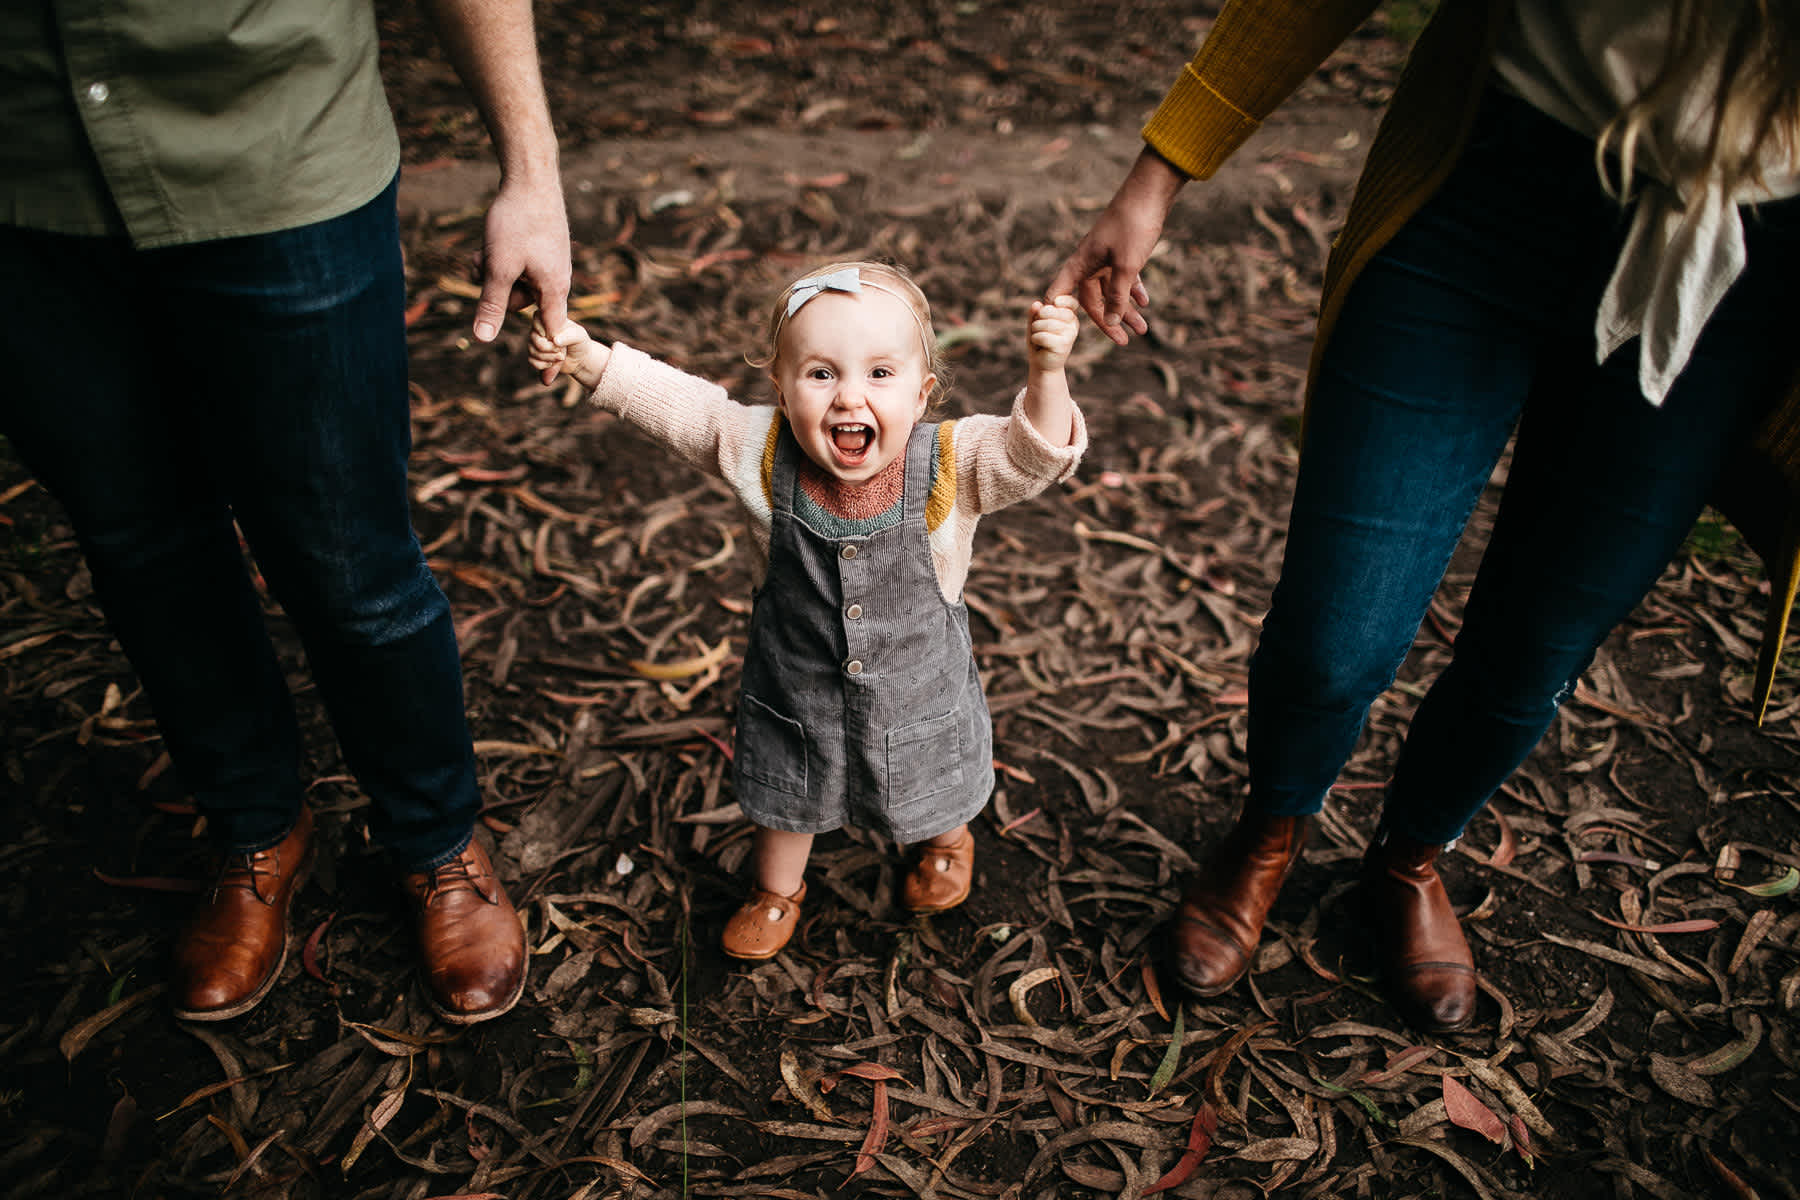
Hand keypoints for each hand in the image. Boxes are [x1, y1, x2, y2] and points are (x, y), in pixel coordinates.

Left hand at [474, 174, 571, 373]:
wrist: (531, 178)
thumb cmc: (518, 222)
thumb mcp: (499, 267)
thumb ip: (491, 304)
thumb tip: (483, 339)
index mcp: (553, 289)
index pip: (552, 333)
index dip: (546, 356)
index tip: (545, 381)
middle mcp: (556, 280)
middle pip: (521, 305)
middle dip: (498, 291)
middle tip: (485, 268)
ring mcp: (548, 264)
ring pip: (514, 283)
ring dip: (494, 272)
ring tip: (484, 252)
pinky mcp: (540, 251)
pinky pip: (516, 266)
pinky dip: (500, 259)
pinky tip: (490, 243)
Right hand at [528, 315, 608, 390]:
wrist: (580, 360)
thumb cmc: (580, 343)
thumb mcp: (580, 337)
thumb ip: (569, 336)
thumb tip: (555, 340)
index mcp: (549, 320)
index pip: (537, 317)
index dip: (542, 329)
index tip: (552, 337)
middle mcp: (539, 330)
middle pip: (533, 338)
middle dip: (547, 348)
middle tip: (560, 351)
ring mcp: (535, 343)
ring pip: (532, 350)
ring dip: (548, 358)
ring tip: (561, 357)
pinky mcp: (536, 356)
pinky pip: (531, 361)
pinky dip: (542, 365)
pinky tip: (552, 364)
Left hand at [1028, 295, 1080, 372]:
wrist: (1042, 365)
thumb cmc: (1039, 342)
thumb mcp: (1035, 323)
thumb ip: (1035, 313)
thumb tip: (1036, 304)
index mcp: (1069, 316)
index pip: (1070, 301)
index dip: (1062, 299)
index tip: (1055, 302)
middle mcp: (1072, 323)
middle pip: (1050, 310)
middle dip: (1037, 319)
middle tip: (1039, 329)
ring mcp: (1070, 334)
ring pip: (1045, 323)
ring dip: (1035, 331)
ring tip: (1039, 338)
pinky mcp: (1064, 344)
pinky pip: (1043, 335)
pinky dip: (1035, 339)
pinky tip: (1040, 345)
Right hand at [1046, 147, 1186, 345]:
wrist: (1149, 192)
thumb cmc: (1133, 226)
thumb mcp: (1126, 266)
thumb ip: (1117, 296)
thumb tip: (1110, 321)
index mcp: (1081, 264)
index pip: (1062, 296)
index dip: (1060, 315)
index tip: (1062, 335)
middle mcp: (1089, 262)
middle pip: (1093, 299)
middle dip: (1111, 320)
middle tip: (1125, 340)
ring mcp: (1105, 256)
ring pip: (1112, 290)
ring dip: (1126, 309)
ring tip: (1143, 329)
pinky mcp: (1121, 250)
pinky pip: (1123, 277)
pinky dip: (1133, 290)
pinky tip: (1145, 302)